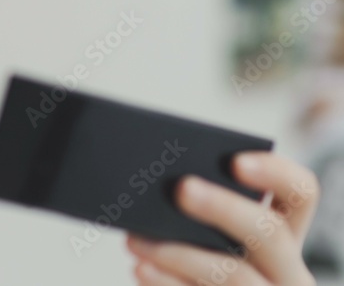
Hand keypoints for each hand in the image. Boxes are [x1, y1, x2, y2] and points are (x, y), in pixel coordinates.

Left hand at [125, 151, 320, 284]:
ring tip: (134, 240)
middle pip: (270, 233)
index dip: (276, 173)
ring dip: (180, 253)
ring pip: (235, 274)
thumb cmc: (194, 262)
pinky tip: (141, 269)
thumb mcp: (210, 238)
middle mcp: (285, 268)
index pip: (300, 194)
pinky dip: (167, 283)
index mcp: (285, 233)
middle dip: (224, 208)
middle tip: (181, 188)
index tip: (236, 161)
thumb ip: (198, 210)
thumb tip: (163, 184)